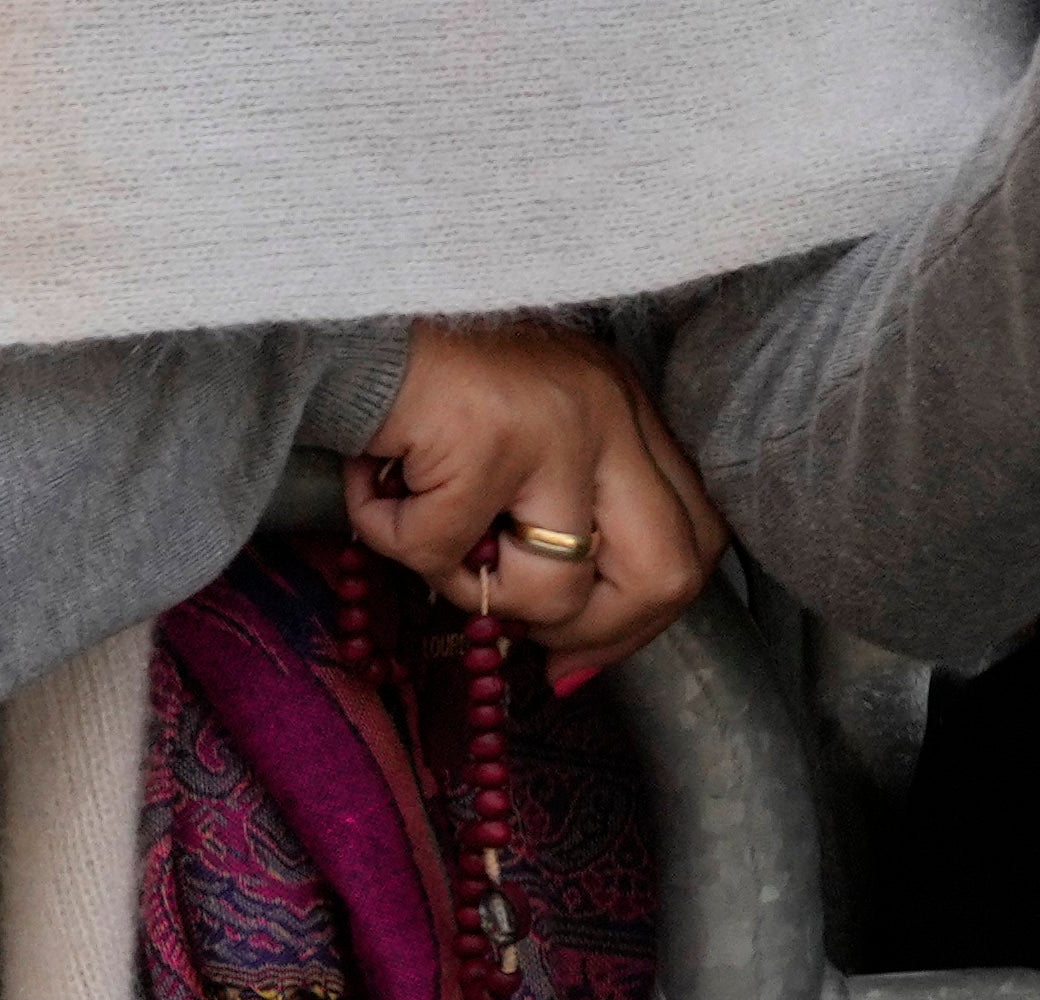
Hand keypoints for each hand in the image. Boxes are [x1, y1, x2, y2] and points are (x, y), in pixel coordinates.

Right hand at [340, 317, 714, 691]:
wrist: (345, 307)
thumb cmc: (422, 386)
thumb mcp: (522, 447)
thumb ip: (558, 523)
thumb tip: (564, 652)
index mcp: (627, 412)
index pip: (694, 541)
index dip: (641, 619)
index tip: (577, 651)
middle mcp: (612, 411)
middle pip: (666, 575)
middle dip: (594, 636)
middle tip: (527, 640)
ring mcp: (560, 424)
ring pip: (555, 590)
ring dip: (474, 594)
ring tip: (424, 537)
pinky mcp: (491, 439)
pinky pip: (443, 556)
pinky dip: (390, 540)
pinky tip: (376, 487)